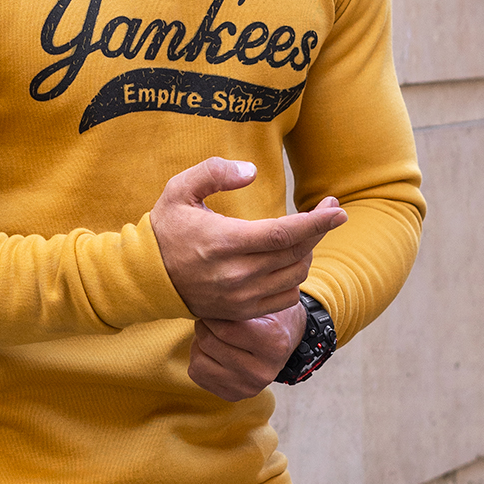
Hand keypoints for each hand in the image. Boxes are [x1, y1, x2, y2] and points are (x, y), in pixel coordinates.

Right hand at [150, 156, 346, 321]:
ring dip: (306, 253)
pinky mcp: (241, 311)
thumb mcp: (179, 189)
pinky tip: (288, 260)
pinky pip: (284, 298)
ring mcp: (239, 297)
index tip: (338, 210)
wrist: (146, 278)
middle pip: (295, 253)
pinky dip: (294, 277)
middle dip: (319, 230)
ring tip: (303, 233)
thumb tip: (251, 172)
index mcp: (223, 242)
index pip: (282, 234)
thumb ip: (214, 172)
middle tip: (329, 210)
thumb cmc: (165, 229)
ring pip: (294, 276)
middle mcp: (235, 274)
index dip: (316, 223)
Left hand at [189, 302, 307, 400]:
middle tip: (209, 317)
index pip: (226, 330)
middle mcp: (262, 372)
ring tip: (211, 334)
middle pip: (210, 344)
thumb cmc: (271, 317)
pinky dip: (199, 359)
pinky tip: (212, 351)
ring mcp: (247, 388)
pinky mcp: (233, 395)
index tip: (211, 305)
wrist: (286, 341)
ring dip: (199, 344)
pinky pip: (197, 374)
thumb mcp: (263, 305)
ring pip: (199, 361)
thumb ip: (237, 305)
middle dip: (203, 325)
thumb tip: (203, 304)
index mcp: (273, 344)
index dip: (212, 314)